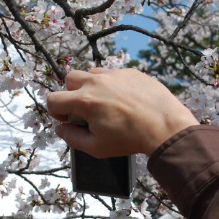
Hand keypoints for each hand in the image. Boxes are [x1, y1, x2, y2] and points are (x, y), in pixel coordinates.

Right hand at [46, 68, 197, 157]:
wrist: (165, 127)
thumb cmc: (130, 139)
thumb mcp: (97, 147)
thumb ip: (73, 138)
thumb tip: (61, 129)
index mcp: (85, 100)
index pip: (54, 99)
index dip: (56, 112)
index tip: (67, 119)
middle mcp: (97, 82)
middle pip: (70, 79)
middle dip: (71, 94)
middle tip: (85, 110)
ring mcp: (115, 74)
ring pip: (92, 73)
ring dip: (92, 86)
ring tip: (105, 104)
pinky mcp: (131, 72)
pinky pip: (113, 74)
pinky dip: (113, 85)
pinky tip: (124, 100)